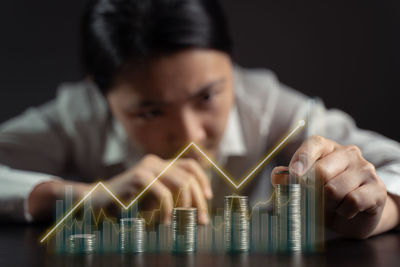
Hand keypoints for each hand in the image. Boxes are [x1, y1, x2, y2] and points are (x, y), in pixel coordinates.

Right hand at [96, 154, 211, 223]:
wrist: (97, 202)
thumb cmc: (127, 203)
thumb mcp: (154, 198)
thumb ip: (172, 196)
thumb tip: (198, 208)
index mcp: (160, 164)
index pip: (191, 165)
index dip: (203, 180)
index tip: (208, 198)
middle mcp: (155, 162)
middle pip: (189, 177)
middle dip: (199, 201)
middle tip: (202, 221)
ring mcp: (147, 167)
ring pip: (182, 183)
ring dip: (187, 205)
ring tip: (183, 221)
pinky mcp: (138, 177)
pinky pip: (164, 194)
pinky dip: (168, 210)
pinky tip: (165, 221)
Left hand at [271, 135, 386, 238]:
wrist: (353, 216)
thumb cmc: (323, 198)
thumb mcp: (303, 189)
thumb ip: (288, 180)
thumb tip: (277, 175)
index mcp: (327, 147)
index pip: (313, 144)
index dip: (301, 159)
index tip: (294, 176)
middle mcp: (348, 153)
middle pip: (320, 171)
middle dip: (312, 192)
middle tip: (314, 199)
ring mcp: (365, 169)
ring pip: (334, 190)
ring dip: (328, 204)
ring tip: (332, 205)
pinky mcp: (377, 188)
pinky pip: (352, 201)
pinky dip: (344, 211)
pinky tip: (346, 210)